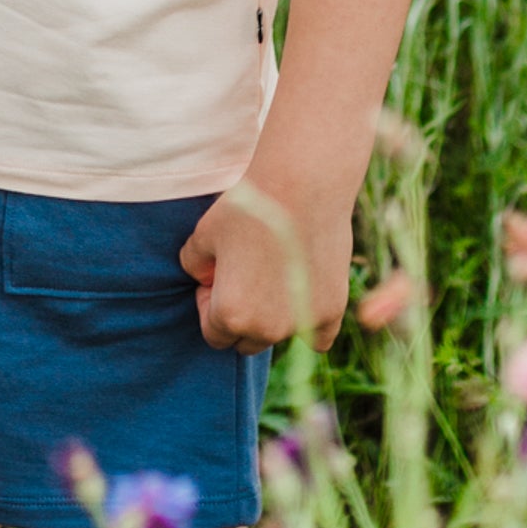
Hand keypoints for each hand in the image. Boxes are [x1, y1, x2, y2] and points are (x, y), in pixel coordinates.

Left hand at [181, 170, 354, 353]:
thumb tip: (205, 279)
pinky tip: (302, 298)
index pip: (213, 334)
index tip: (220, 275)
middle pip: (246, 342)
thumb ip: (194, 265)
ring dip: (272, 319)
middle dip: (241, 316)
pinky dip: (309, 325)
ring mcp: (302, 323)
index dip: (211, 304)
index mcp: (230, 316)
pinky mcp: (332, 311)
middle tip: (247, 274)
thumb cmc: (249, 207)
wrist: (302, 185)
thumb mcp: (203, 235)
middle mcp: (266, 329)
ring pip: (278, 337)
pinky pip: (318, 339)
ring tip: (274, 273)